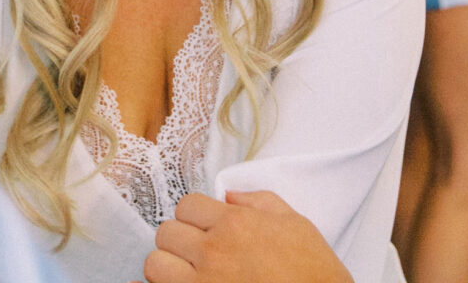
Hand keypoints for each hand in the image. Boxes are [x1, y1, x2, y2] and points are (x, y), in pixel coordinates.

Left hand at [141, 191, 351, 282]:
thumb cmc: (313, 270)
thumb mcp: (294, 222)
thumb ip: (258, 201)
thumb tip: (228, 195)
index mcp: (234, 223)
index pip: (186, 205)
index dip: (195, 214)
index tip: (205, 225)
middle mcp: (213, 252)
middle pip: (166, 233)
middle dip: (180, 239)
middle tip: (197, 250)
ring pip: (155, 266)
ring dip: (167, 267)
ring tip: (187, 273)